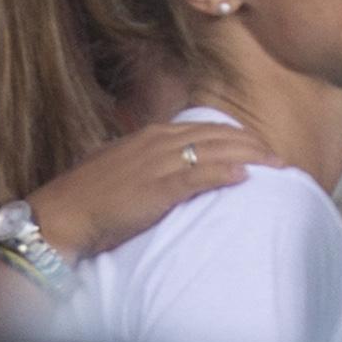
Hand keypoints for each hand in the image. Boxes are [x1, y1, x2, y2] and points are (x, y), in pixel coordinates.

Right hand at [26, 120, 281, 259]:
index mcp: (150, 135)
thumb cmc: (89, 196)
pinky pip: (199, 176)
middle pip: (217, 134)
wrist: (64, 213)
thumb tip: (164, 164)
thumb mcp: (119, 165)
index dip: (234, 134)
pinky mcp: (158, 189)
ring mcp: (158, 163)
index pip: (203, 127)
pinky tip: (245, 176)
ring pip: (215, 151)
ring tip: (275, 163)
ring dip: (249, 155)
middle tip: (278, 155)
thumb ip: (145, 160)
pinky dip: (225, 172)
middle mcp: (158, 142)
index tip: (256, 144)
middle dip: (251, 142)